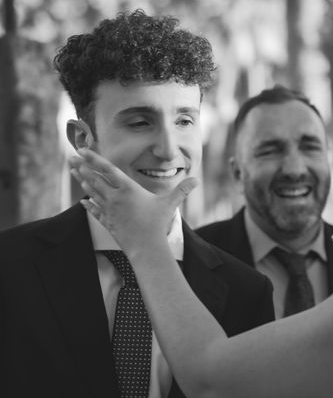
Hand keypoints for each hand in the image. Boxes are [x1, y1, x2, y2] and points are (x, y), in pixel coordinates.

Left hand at [68, 148, 197, 255]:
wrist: (146, 247)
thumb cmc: (157, 224)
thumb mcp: (170, 204)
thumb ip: (182, 190)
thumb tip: (197, 180)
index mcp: (128, 189)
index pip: (107, 169)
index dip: (93, 158)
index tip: (82, 150)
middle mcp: (115, 197)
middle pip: (94, 179)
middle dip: (82, 167)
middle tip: (71, 158)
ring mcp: (109, 210)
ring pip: (92, 193)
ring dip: (83, 182)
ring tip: (75, 173)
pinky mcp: (108, 222)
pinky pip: (94, 211)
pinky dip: (88, 205)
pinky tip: (83, 202)